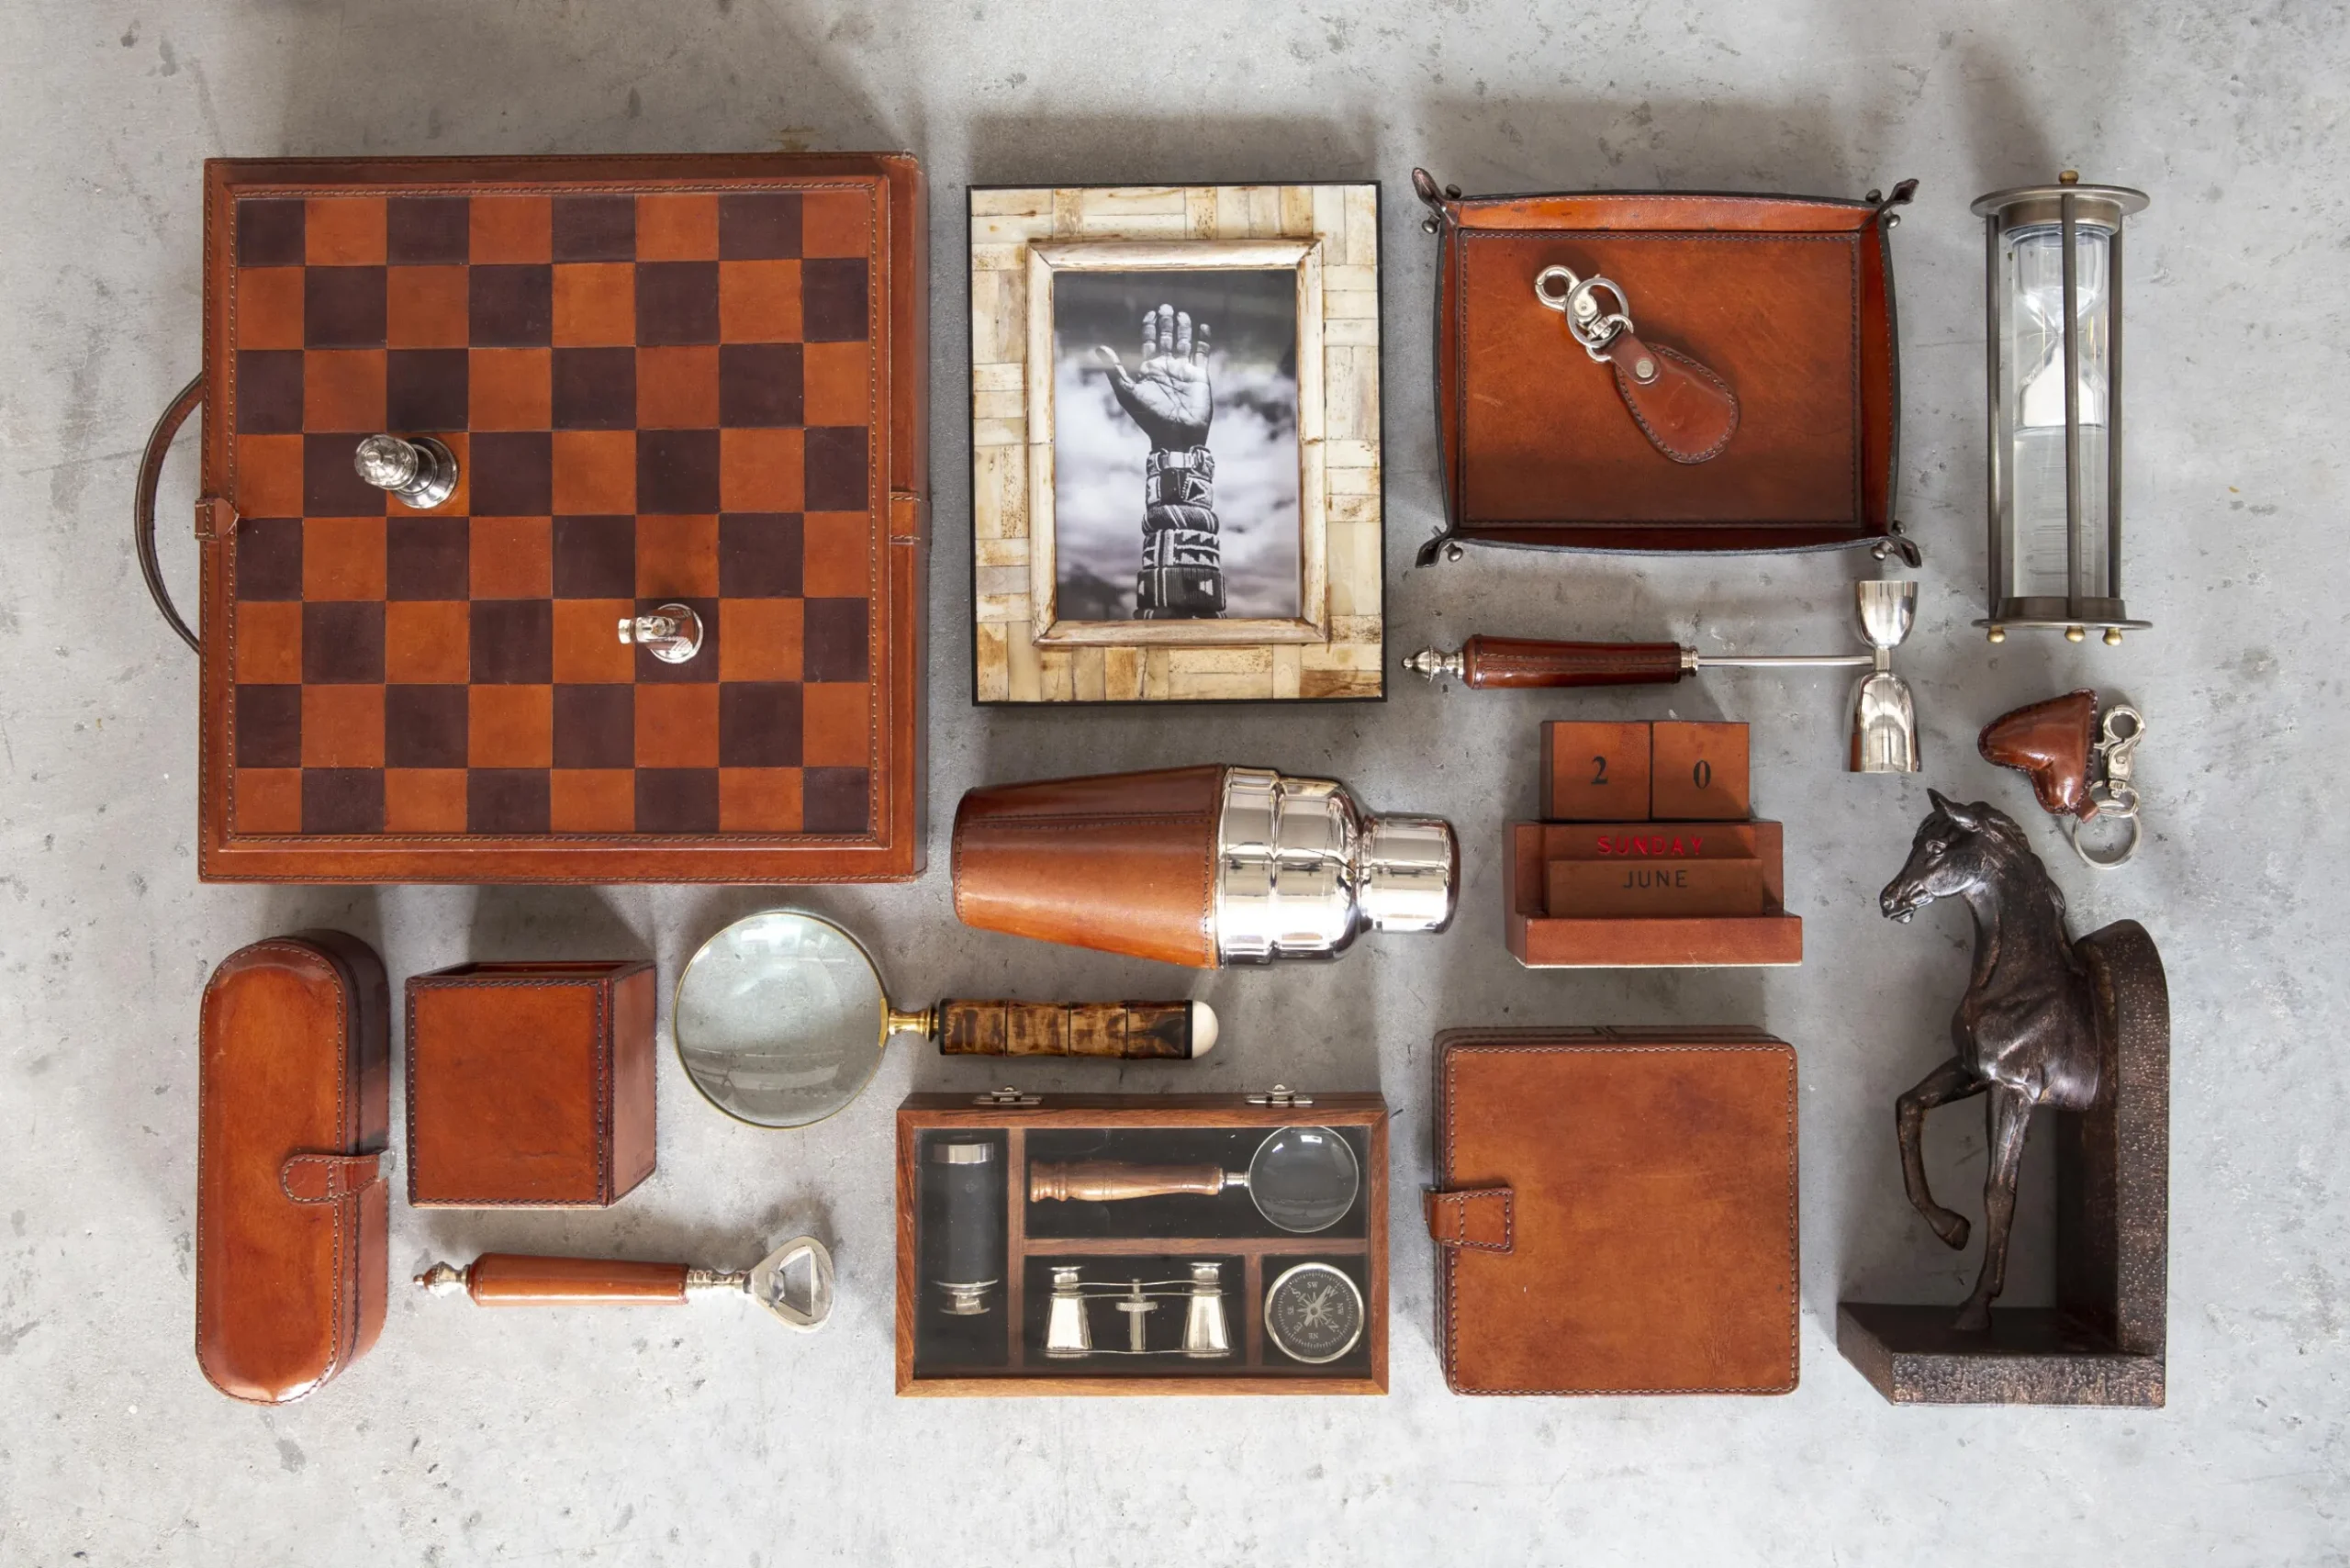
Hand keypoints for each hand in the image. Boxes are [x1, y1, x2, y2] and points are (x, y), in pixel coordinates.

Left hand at [1094, 302, 1211, 449]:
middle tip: (1165, 307)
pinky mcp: (1200, 376)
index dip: (1149, 328)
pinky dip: (1203, 340)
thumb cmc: (1150, 418)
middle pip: (1166, 339)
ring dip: (1183, 328)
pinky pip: (1202, 354)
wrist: (1176, 436)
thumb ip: (1115, 371)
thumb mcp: (1128, 393)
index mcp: (1149, 370)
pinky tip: (1203, 327)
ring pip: (1184, 343)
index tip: (1150, 314)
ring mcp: (1184, 371)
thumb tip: (1099, 348)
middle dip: (1166, 323)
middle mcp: (1167, 368)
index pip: (1149, 342)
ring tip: (1182, 313)